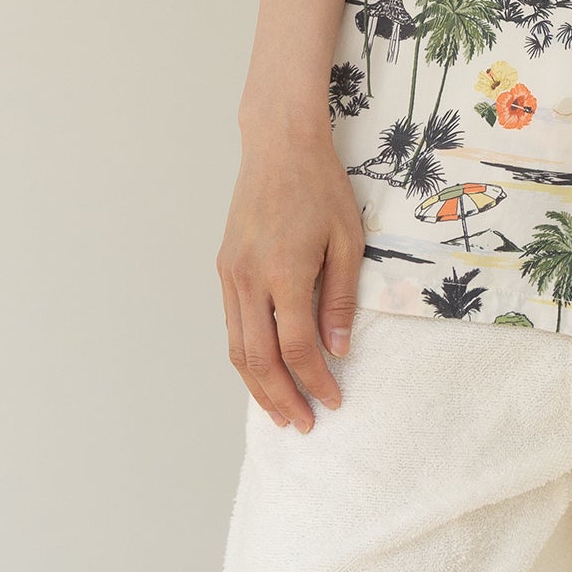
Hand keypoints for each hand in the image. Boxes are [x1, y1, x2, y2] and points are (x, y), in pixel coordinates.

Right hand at [216, 124, 366, 429]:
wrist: (278, 146)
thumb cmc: (320, 186)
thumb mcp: (347, 238)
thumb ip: (341, 295)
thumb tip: (339, 347)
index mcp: (285, 273)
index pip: (298, 347)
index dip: (317, 381)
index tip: (334, 400)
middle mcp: (250, 280)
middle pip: (260, 360)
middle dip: (282, 398)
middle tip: (303, 425)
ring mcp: (231, 276)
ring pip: (237, 349)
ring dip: (257, 386)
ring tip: (279, 412)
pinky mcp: (224, 269)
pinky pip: (231, 326)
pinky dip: (245, 357)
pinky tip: (261, 371)